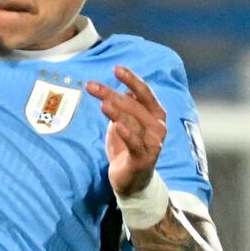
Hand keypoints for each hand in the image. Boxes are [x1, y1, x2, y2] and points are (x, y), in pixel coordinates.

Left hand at [85, 65, 165, 198]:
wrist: (133, 181)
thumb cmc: (128, 148)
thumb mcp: (124, 123)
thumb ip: (123, 107)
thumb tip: (121, 89)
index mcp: (156, 114)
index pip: (144, 92)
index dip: (131, 79)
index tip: (116, 68)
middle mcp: (158, 125)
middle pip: (133, 104)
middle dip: (111, 93)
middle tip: (91, 86)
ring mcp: (153, 142)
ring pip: (133, 121)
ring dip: (116, 111)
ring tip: (102, 103)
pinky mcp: (144, 158)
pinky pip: (134, 143)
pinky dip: (126, 133)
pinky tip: (116, 125)